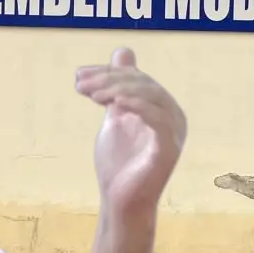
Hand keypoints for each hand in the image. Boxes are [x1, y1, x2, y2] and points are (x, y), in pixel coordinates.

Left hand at [75, 48, 185, 218]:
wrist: (120, 201)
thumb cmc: (119, 162)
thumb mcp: (115, 116)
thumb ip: (119, 87)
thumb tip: (123, 51)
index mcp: (162, 106)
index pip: (136, 78)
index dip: (108, 73)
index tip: (79, 75)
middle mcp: (173, 116)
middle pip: (143, 84)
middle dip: (109, 79)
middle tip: (80, 83)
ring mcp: (174, 132)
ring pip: (150, 97)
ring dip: (118, 90)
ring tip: (92, 94)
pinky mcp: (169, 149)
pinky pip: (157, 120)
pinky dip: (137, 107)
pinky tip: (113, 104)